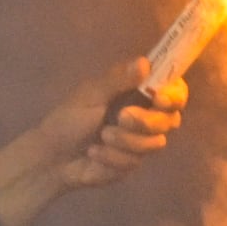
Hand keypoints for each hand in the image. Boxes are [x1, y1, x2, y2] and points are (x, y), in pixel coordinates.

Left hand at [0, 69, 182, 225]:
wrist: (52, 157)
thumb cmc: (68, 120)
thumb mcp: (90, 95)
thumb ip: (118, 80)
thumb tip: (145, 63)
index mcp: (139, 94)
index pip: (174, 92)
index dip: (174, 95)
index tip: (159, 97)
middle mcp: (146, 117)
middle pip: (171, 120)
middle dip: (146, 121)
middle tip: (120, 117)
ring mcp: (141, 142)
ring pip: (155, 143)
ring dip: (125, 140)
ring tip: (100, 137)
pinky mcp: (132, 163)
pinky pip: (135, 161)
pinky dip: (111, 157)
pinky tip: (93, 154)